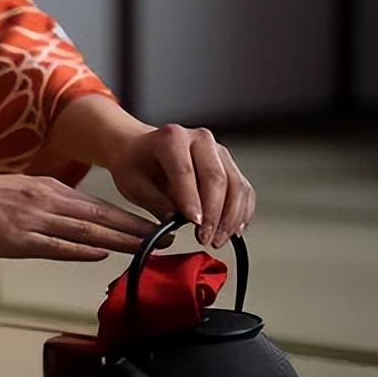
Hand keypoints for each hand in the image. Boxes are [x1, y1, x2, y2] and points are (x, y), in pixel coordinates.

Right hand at [0, 169, 160, 260]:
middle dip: (136, 229)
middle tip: (167, 238)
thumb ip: (46, 206)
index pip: (98, 207)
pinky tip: (102, 254)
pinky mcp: (15, 238)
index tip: (155, 229)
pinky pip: (56, 245)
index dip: (129, 219)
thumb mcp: (18, 192)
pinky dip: (82, 250)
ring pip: (85, 230)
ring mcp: (31, 219)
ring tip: (148, 248)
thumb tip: (73, 225)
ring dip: (120, 240)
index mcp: (47, 189)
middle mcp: (44, 200)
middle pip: (100, 217)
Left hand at [104, 124, 255, 248]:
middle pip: (216, 178)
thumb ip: (156, 202)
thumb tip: (177, 221)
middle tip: (205, 237)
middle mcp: (200, 139)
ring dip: (230, 217)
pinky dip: (241, 212)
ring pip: (235, 185)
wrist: (139, 150)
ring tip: (217, 239)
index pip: (186, 171)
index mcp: (172, 138)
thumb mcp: (133, 184)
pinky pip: (243, 190)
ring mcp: (218, 152)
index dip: (192, 200)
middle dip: (213, 213)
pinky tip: (232, 230)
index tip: (194, 223)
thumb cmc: (134, 164)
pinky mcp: (229, 166)